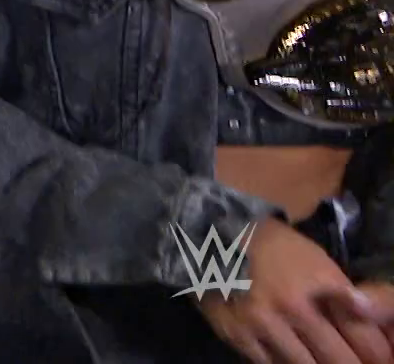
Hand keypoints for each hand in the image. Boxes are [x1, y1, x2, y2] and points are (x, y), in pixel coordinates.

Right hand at [200, 218, 386, 363]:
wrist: (210, 236)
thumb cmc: (272, 246)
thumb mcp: (315, 260)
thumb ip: (341, 294)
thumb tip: (364, 324)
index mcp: (320, 283)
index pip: (363, 333)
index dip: (376, 352)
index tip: (378, 361)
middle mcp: (294, 306)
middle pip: (338, 357)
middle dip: (350, 363)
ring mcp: (264, 323)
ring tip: (321, 362)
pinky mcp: (238, 334)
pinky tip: (290, 359)